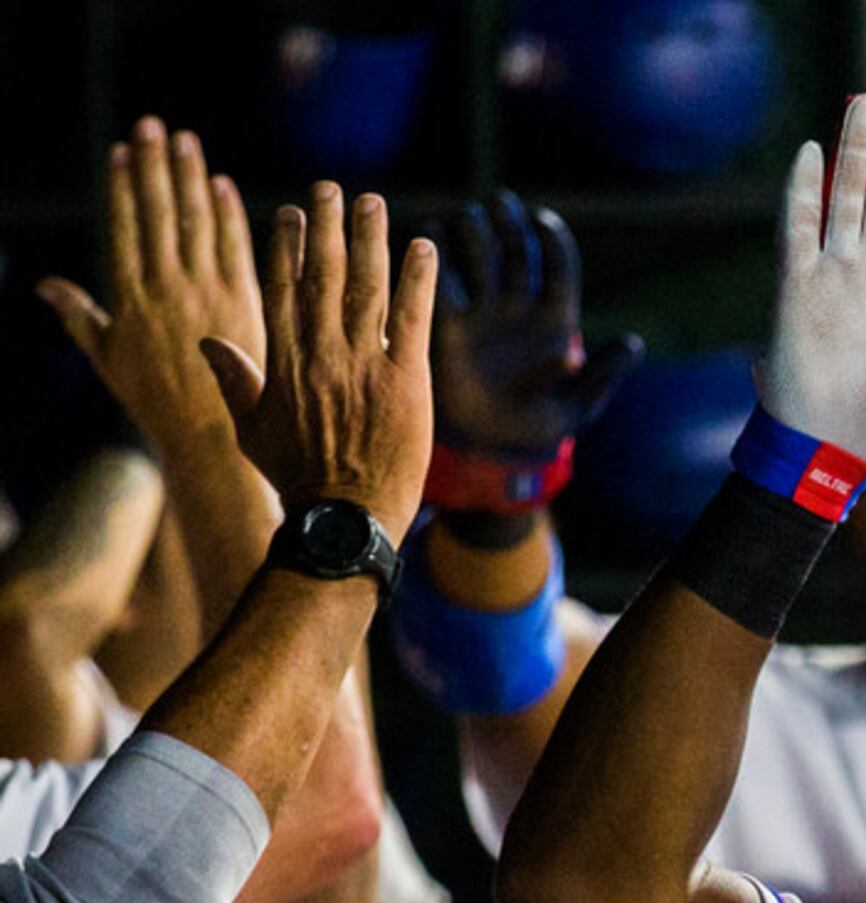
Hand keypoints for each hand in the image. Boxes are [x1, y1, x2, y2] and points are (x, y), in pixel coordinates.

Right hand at [38, 119, 262, 461]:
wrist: (208, 440)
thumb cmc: (155, 404)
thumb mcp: (107, 359)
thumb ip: (80, 316)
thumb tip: (45, 286)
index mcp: (131, 297)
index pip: (125, 227)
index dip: (124, 186)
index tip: (123, 150)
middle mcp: (167, 289)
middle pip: (159, 215)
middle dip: (155, 167)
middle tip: (154, 126)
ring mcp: (207, 294)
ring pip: (197, 224)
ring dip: (189, 178)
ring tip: (185, 141)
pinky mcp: (246, 304)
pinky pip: (236, 250)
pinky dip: (229, 216)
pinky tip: (222, 185)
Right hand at [198, 184, 436, 538]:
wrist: (344, 516)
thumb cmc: (297, 479)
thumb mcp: (251, 429)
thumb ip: (234, 380)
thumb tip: (207, 343)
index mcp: (282, 358)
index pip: (280, 286)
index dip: (287, 245)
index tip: (291, 212)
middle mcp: (320, 351)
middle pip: (323, 273)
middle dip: (327, 226)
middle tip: (332, 188)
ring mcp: (364, 362)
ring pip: (367, 285)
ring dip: (371, 239)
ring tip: (372, 202)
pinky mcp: (406, 379)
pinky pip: (413, 317)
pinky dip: (418, 279)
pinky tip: (423, 246)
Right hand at [428, 192, 642, 457]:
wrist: (490, 448)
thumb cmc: (539, 428)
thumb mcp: (576, 407)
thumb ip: (601, 375)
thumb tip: (633, 346)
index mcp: (555, 320)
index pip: (559, 266)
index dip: (552, 241)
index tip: (540, 221)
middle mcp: (519, 306)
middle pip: (516, 250)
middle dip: (509, 223)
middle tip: (500, 203)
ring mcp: (483, 311)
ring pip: (479, 256)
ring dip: (474, 232)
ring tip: (467, 218)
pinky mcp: (448, 323)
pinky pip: (441, 283)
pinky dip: (435, 260)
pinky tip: (430, 240)